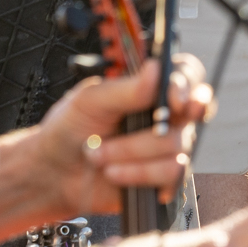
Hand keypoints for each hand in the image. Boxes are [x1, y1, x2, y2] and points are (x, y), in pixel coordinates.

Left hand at [37, 54, 213, 209]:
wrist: (55, 174)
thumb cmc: (70, 130)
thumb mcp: (89, 100)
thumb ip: (125, 88)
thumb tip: (155, 70)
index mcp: (150, 88)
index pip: (187, 74)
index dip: (187, 83)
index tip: (172, 98)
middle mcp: (165, 115)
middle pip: (193, 110)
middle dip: (170, 121)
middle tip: (154, 125)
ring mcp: (166, 147)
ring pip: (175, 144)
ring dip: (131, 152)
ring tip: (100, 155)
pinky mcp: (163, 176)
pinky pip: (171, 174)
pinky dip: (138, 174)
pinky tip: (116, 173)